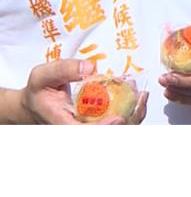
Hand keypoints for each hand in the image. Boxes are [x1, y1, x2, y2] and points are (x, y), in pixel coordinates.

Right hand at [19, 59, 147, 124]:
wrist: (35, 105)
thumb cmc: (39, 91)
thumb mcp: (42, 75)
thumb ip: (63, 69)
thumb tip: (89, 68)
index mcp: (61, 122)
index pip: (81, 132)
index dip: (101, 129)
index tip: (117, 119)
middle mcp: (77, 129)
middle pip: (106, 134)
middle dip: (127, 120)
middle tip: (140, 99)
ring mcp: (88, 128)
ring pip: (116, 130)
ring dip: (133, 115)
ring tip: (142, 96)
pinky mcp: (97, 124)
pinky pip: (118, 124)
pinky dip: (132, 112)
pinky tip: (139, 97)